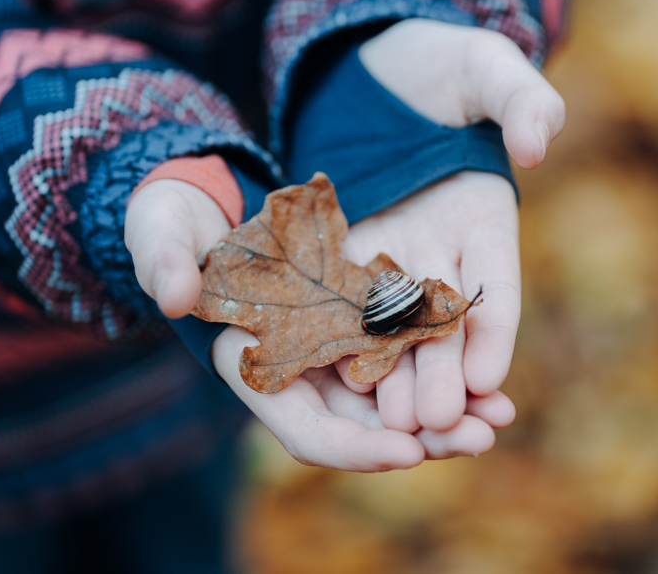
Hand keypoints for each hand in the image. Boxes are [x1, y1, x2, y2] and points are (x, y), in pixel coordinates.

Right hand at [125, 179, 472, 469]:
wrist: (210, 206)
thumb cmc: (176, 220)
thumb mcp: (161, 228)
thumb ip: (161, 256)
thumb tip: (174, 292)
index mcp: (248, 367)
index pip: (302, 428)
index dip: (353, 448)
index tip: (406, 453)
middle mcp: (295, 375)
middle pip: (363, 429)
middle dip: (420, 441)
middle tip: (477, 439)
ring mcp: (330, 356)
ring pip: (394, 404)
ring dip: (446, 416)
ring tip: (497, 418)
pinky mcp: (359, 328)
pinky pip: (407, 362)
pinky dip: (446, 373)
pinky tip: (489, 380)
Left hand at [331, 19, 564, 443]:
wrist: (373, 63)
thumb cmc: (440, 59)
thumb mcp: (486, 67)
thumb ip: (521, 100)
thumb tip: (538, 142)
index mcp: (485, 219)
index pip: (496, 289)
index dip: (495, 333)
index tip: (491, 379)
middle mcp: (439, 250)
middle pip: (445, 324)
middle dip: (444, 375)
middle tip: (437, 424)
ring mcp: (389, 253)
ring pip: (395, 329)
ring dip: (397, 377)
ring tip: (392, 424)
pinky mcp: (341, 248)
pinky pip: (342, 301)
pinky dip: (344, 341)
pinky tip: (337, 379)